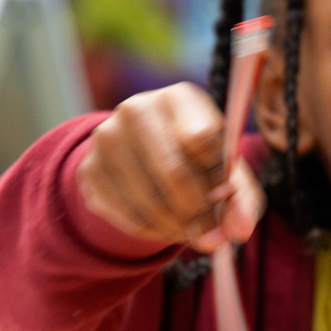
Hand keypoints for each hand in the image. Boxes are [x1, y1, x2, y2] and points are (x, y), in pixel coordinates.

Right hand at [76, 83, 263, 253]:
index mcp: (180, 98)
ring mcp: (107, 138)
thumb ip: (241, 198)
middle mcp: (137, 109)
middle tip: (213, 233)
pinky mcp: (89, 169)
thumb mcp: (227, 170)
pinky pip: (126, 215)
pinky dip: (154, 232)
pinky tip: (168, 227)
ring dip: (178, 227)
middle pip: (173, 171)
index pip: (201, 139)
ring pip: (148, 200)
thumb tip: (239, 230)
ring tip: (194, 232)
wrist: (145, 153)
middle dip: (199, 212)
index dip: (217, 176)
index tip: (225, 196)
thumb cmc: (199, 158)